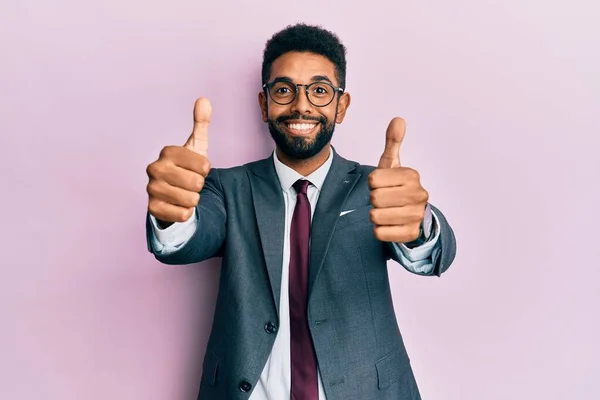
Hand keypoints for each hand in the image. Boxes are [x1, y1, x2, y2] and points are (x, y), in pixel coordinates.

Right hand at [146, 97, 211, 224]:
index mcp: (167, 151)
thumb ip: (201, 124)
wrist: (174, 194)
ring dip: (193, 200)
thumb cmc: (187, 168)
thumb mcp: (197, 147)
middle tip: (190, 183)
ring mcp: (151, 188)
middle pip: (197, 184)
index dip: (205, 170)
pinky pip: (183, 214)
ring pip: (191, 200)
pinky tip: (179, 205)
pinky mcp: (152, 208)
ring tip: (185, 193)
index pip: (204, 166)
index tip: (197, 169)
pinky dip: (186, 212)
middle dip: (199, 186)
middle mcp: (154, 168)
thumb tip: (204, 99)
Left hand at [368, 117, 428, 242]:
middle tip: (384, 200)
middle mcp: (419, 194)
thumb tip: (398, 120)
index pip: (373, 179)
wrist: (412, 215)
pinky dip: (379, 230)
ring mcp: (416, 215)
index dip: (372, 183)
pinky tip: (389, 225)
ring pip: (376, 216)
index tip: (383, 185)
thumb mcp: (393, 165)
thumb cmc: (396, 188)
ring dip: (375, 215)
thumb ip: (393, 143)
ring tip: (386, 211)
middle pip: (374, 198)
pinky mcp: (411, 234)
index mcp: (412, 175)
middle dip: (374, 200)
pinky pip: (379, 233)